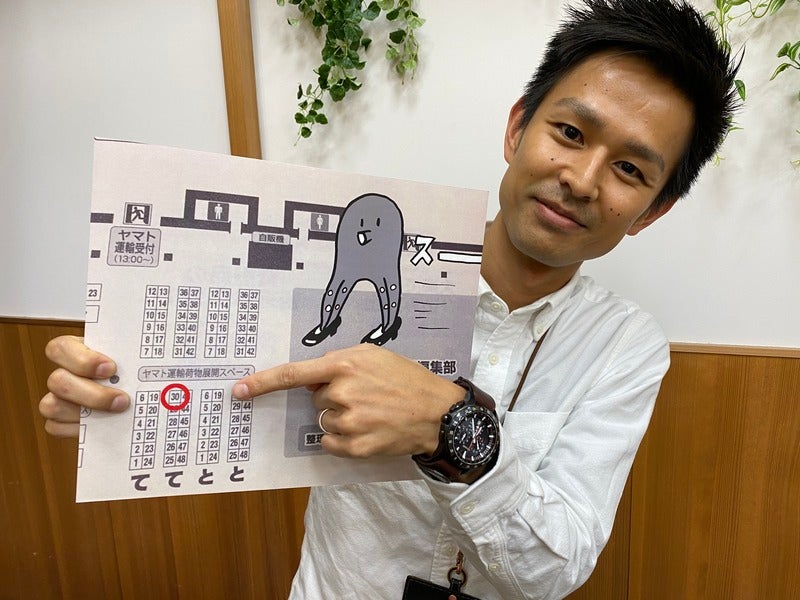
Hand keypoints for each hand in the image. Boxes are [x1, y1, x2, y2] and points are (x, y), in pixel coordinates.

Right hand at [39, 335, 128, 437]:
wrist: (136, 392)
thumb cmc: (132, 369)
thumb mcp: (132, 357)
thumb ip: (132, 358)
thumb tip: (156, 365)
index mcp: (76, 350)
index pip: (60, 348)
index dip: (82, 359)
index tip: (111, 368)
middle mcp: (64, 373)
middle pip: (57, 381)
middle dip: (92, 394)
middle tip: (122, 399)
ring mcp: (58, 397)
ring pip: (51, 406)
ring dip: (84, 412)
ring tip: (116, 413)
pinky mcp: (59, 419)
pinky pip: (55, 426)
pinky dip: (77, 429)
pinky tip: (102, 426)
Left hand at [232, 344, 462, 458]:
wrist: (438, 412)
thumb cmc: (406, 378)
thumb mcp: (374, 355)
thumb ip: (339, 362)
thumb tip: (310, 380)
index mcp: (345, 365)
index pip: (294, 374)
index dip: (262, 382)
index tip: (238, 390)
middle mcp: (343, 393)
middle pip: (315, 400)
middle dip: (332, 397)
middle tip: (364, 395)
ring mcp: (350, 423)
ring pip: (323, 422)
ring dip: (339, 419)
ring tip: (371, 412)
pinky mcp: (356, 448)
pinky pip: (330, 444)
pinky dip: (343, 439)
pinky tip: (368, 429)